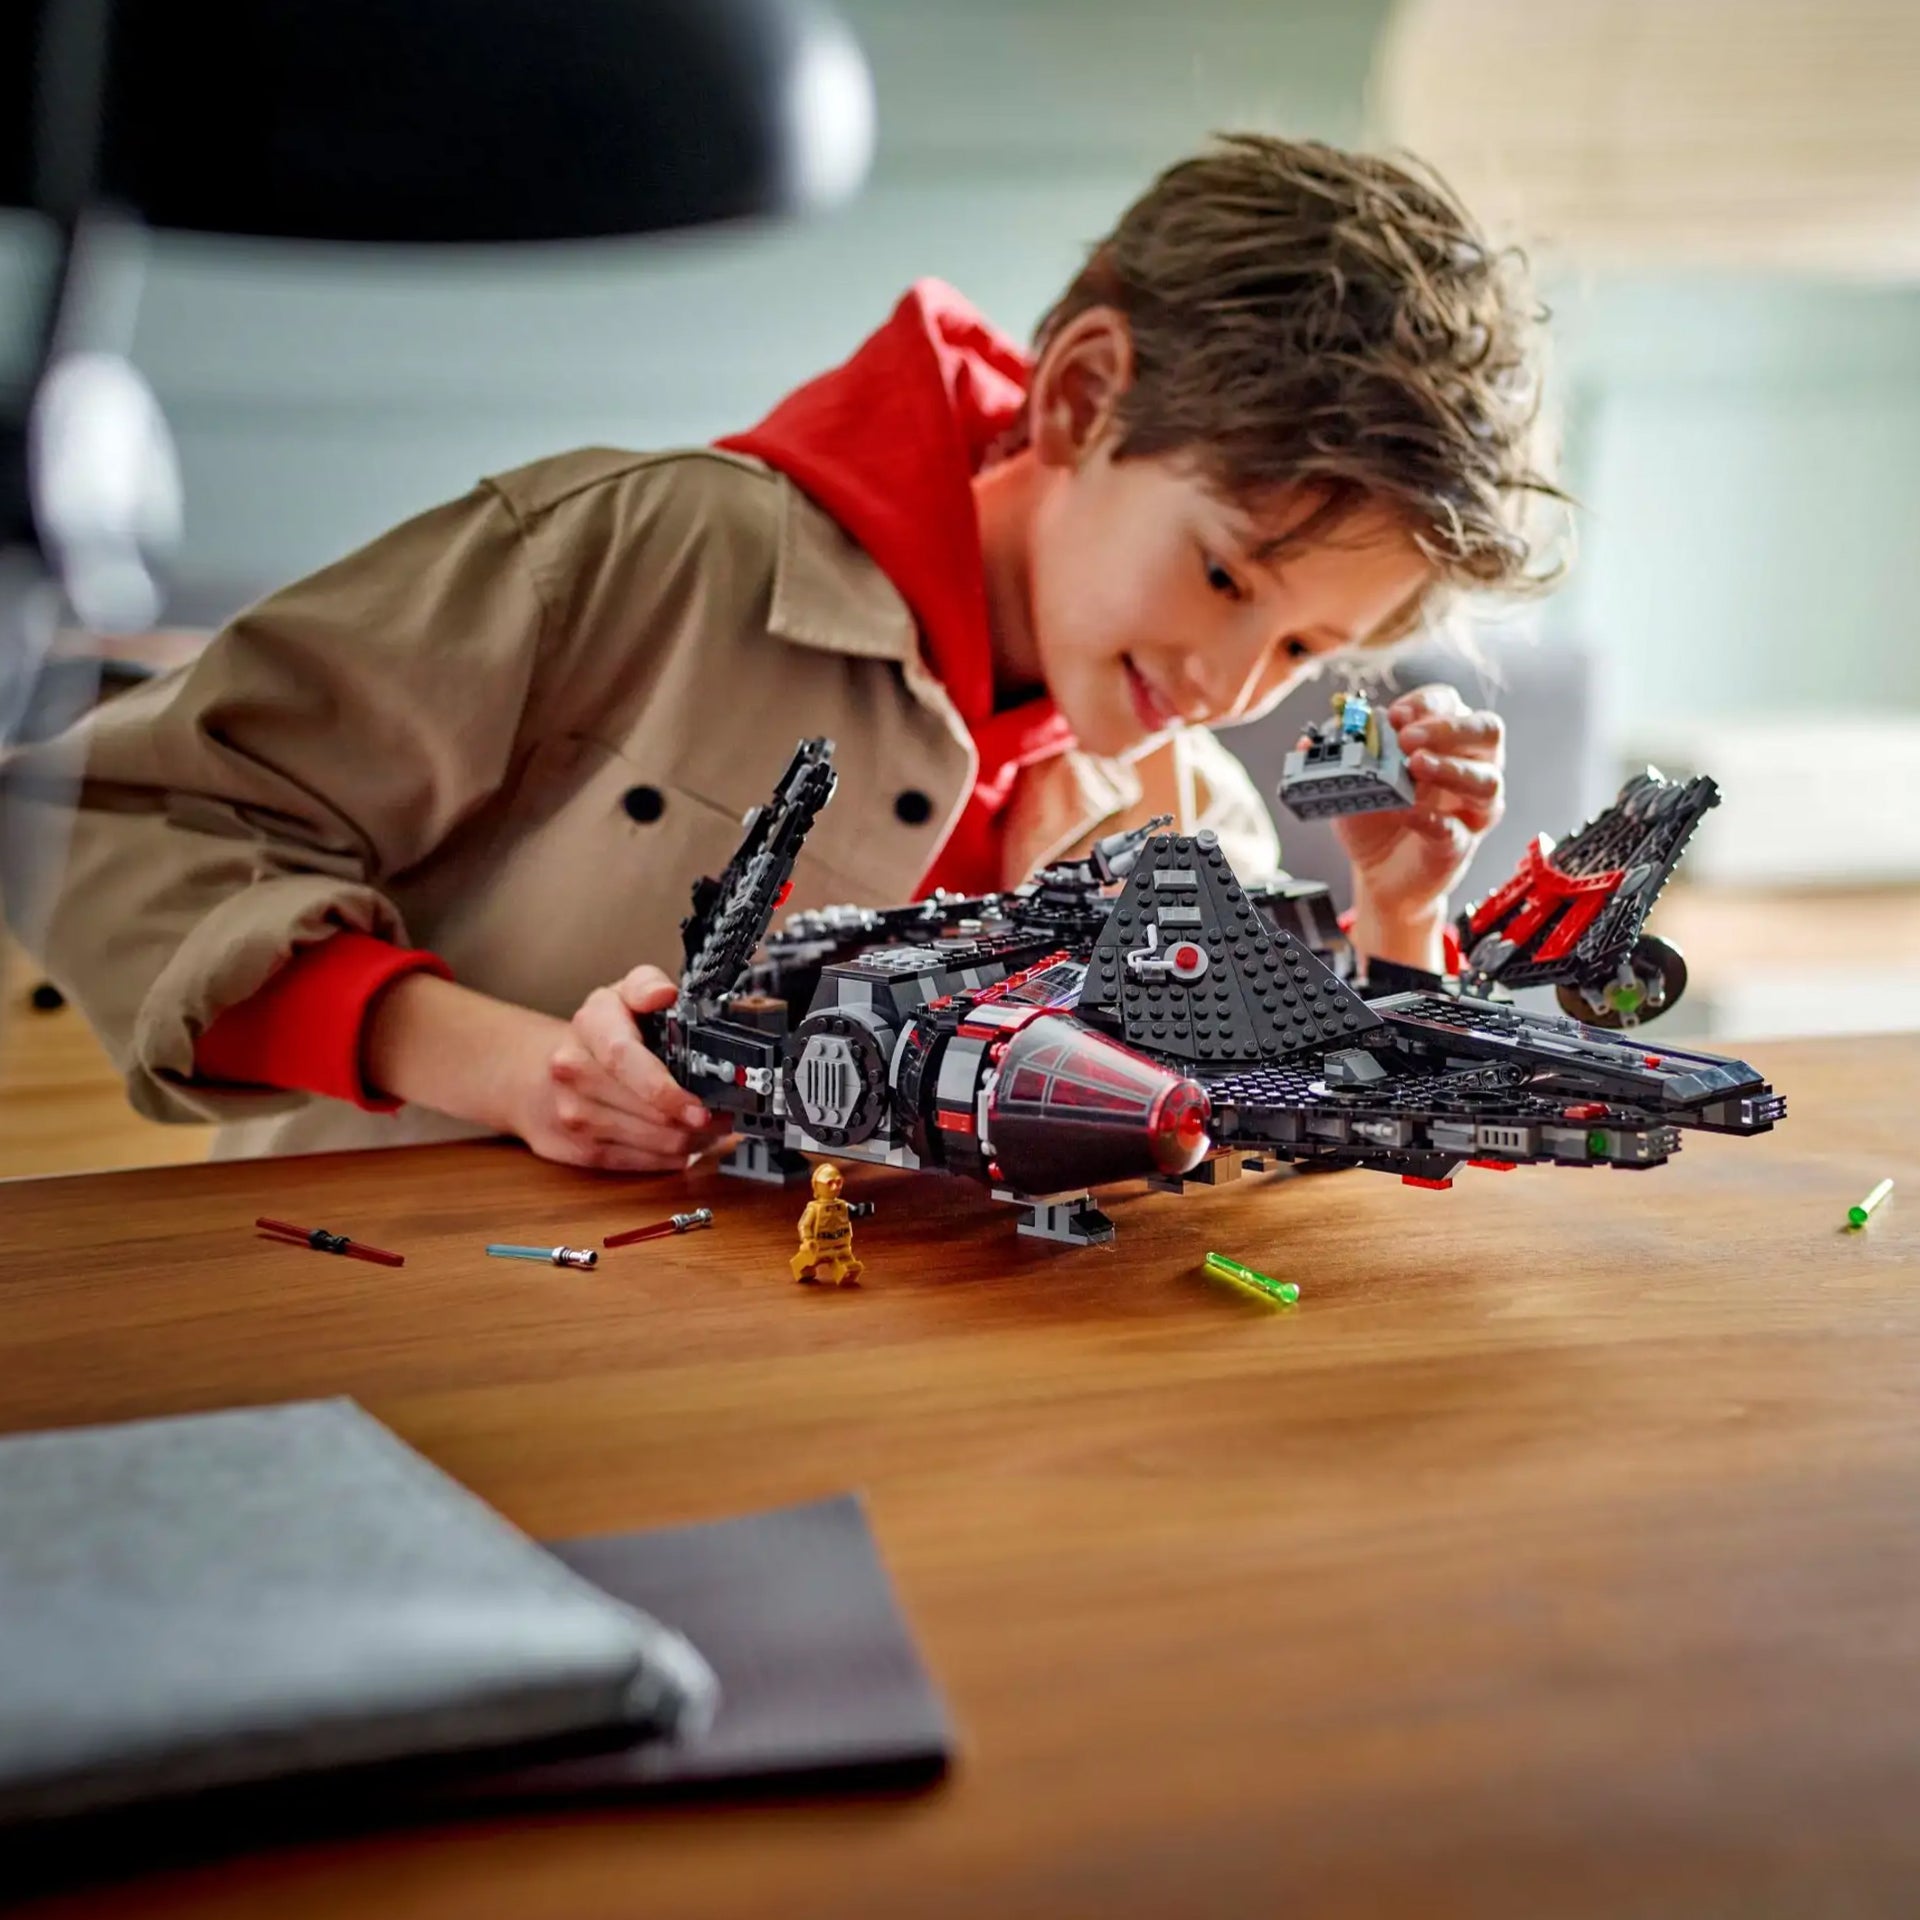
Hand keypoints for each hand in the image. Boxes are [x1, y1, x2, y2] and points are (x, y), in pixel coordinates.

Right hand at [515, 964, 734, 1172]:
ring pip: (652, 1142)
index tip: (700, 1107)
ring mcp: (574, 1115)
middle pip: (649, 1111)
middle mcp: (574, 1072)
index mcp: (590, 1026)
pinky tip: (684, 1143)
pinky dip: (671, 1156)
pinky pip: (640, 1163)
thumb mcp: (619, 995)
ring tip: (711, 1128)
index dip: (667, 1089)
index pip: (625, 1060)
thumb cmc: (594, 1035)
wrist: (533, 1075)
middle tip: (726, 1114)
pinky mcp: (580, 1151)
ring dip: (692, 1140)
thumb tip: (664, 993)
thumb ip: (646, 985)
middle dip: (699, 1119)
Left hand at [1333, 682, 1504, 940]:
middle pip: (1486, 731)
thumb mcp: (1350, 780)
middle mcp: (1469, 767)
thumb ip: (1336, 758)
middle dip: (1448, 729)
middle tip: (1408, 738)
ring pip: (1487, 780)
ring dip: (1451, 768)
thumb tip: (1305, 743)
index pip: (1450, 704)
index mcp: (1444, 741)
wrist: (1378, 873)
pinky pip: (1458, 831)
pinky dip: (1434, 820)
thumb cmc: (1375, 818)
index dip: (1426, 704)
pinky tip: (1411, 814)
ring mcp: (1471, 808)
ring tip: (1416, 766)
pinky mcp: (1460, 845)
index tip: (1395, 715)